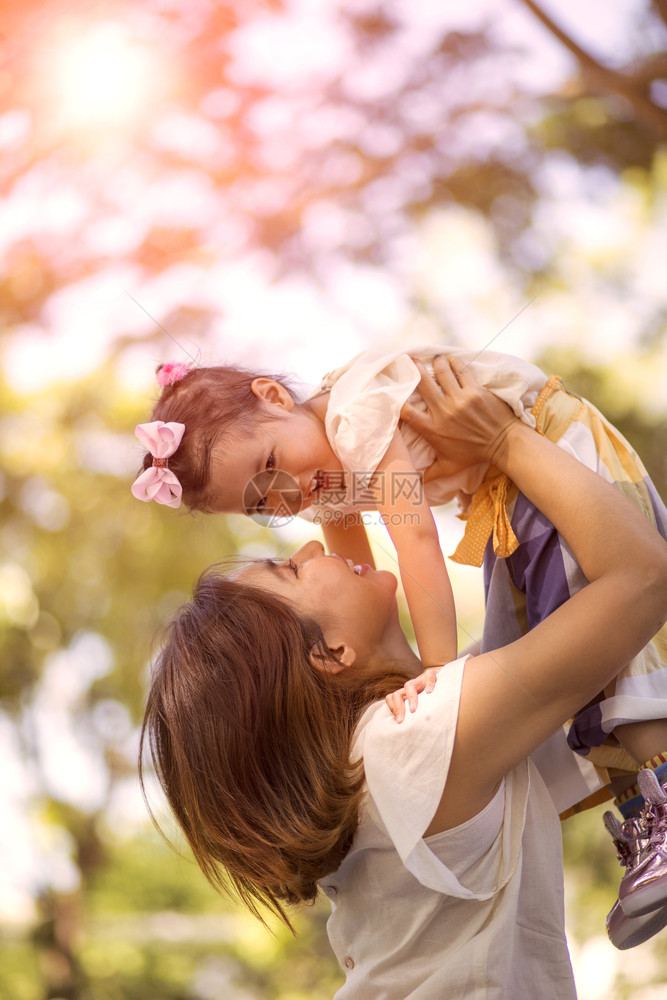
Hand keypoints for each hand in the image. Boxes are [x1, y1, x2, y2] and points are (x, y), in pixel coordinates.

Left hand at [385, 667, 438, 722]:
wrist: (443, 677)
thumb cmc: (430, 696)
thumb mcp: (421, 704)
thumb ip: (415, 714)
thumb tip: (409, 732)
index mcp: (405, 694)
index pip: (391, 698)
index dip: (392, 708)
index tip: (397, 721)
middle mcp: (410, 687)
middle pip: (397, 694)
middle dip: (398, 708)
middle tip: (401, 721)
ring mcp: (419, 680)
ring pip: (409, 685)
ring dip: (410, 698)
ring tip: (413, 710)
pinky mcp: (431, 675)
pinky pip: (428, 677)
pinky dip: (429, 684)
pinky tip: (429, 692)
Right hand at [400, 356, 517, 469]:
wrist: (503, 443)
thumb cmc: (474, 455)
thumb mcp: (449, 466)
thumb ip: (430, 474)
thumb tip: (413, 484)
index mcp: (433, 429)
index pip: (407, 412)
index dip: (397, 400)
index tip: (394, 390)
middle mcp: (443, 412)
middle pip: (422, 385)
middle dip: (414, 369)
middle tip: (408, 360)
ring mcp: (459, 400)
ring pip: (441, 373)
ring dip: (436, 363)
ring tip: (434, 358)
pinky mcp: (474, 391)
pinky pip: (461, 372)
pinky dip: (455, 364)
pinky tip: (451, 360)